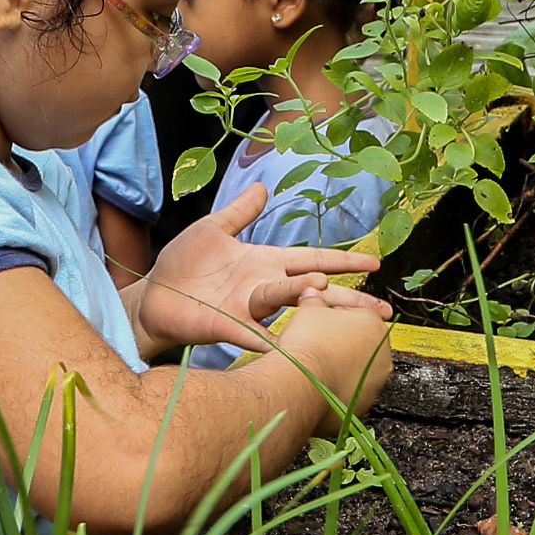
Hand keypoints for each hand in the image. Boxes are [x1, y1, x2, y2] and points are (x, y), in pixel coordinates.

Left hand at [136, 185, 388, 350]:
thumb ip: (240, 212)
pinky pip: (254, 334)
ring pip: (287, 304)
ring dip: (306, 299)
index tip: (374, 263)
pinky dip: (270, 340)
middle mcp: (265, 287)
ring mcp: (249, 308)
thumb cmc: (184, 264)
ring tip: (324, 289)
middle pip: (314, 290)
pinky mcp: (228, 325)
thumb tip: (262, 186)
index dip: (343, 261)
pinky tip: (289, 348)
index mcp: (266, 262)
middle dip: (347, 299)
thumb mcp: (213, 230)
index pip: (313, 258)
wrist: (154, 296)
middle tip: (380, 311)